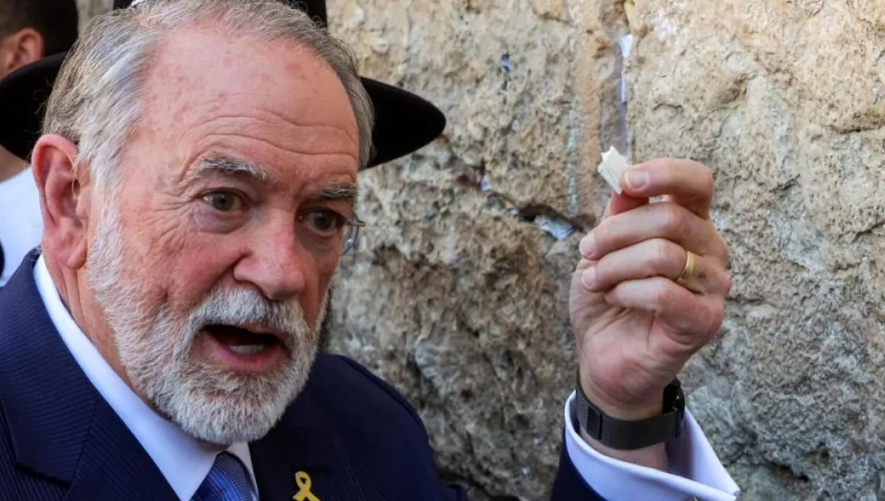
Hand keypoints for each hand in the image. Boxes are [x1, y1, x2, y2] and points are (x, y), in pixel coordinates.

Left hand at [571, 158, 729, 424]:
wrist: (605, 357)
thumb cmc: (608, 298)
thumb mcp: (603, 249)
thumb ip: (618, 215)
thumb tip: (624, 180)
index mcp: (690, 224)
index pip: (698, 183)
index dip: (665, 174)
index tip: (628, 180)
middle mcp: (710, 250)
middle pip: (669, 217)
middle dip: (615, 233)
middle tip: (587, 251)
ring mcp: (713, 286)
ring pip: (662, 254)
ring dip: (614, 266)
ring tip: (594, 280)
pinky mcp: (706, 321)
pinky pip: (663, 292)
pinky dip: (627, 292)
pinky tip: (615, 298)